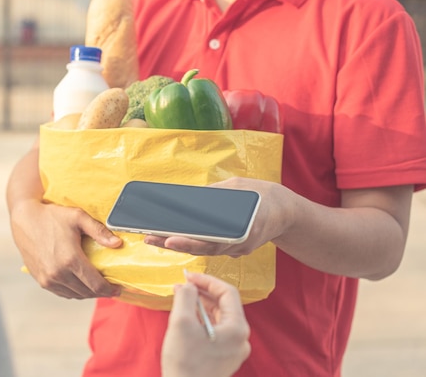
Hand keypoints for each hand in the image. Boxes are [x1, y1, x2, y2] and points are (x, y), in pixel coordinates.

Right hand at [10, 199, 122, 298]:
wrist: (25, 220)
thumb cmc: (52, 216)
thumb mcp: (78, 217)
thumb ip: (99, 231)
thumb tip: (117, 244)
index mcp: (70, 259)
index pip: (96, 285)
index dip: (110, 290)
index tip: (119, 288)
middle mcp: (58, 273)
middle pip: (87, 292)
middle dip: (102, 292)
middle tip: (111, 287)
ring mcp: (48, 279)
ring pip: (76, 295)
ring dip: (89, 293)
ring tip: (98, 286)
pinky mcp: (41, 281)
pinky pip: (63, 293)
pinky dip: (75, 292)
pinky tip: (81, 284)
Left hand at [144, 177, 295, 255]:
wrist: (288, 212)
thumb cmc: (262, 196)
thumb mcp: (238, 188)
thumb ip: (215, 195)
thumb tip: (188, 197)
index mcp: (241, 231)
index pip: (209, 240)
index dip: (187, 241)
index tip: (168, 239)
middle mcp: (237, 245)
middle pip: (200, 247)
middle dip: (173, 243)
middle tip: (150, 238)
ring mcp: (235, 250)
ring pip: (202, 250)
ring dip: (178, 244)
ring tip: (153, 237)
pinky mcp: (234, 249)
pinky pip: (210, 247)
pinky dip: (191, 243)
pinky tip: (171, 236)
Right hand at [162, 272, 249, 376]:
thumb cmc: (185, 361)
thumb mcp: (182, 323)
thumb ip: (186, 297)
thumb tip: (187, 285)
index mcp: (237, 328)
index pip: (227, 292)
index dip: (207, 280)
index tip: (188, 276)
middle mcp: (240, 339)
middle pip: (224, 305)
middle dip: (202, 293)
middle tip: (182, 287)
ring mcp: (233, 350)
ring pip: (219, 319)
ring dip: (201, 307)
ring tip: (181, 301)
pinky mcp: (224, 358)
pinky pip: (216, 332)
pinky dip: (202, 321)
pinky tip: (187, 320)